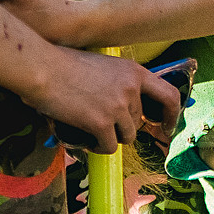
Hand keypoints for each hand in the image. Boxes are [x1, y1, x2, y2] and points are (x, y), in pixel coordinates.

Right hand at [23, 48, 182, 153]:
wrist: (41, 68)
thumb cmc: (63, 64)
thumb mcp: (103, 66)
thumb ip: (118, 83)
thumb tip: (123, 108)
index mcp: (134, 71)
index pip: (169, 95)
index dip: (171, 114)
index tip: (165, 126)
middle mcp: (131, 88)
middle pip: (139, 121)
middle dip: (122, 127)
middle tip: (102, 125)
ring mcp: (118, 106)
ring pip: (127, 137)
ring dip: (110, 138)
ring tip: (91, 132)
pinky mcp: (102, 123)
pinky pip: (109, 147)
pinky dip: (98, 148)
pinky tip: (86, 140)